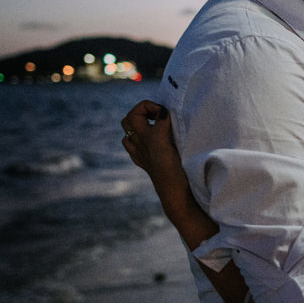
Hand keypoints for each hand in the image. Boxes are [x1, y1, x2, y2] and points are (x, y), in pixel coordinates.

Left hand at [120, 100, 193, 219]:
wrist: (175, 195)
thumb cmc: (171, 170)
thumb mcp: (164, 141)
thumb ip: (162, 124)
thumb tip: (164, 112)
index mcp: (144, 137)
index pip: (138, 111)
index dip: (152, 107)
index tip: (166, 114)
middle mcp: (140, 146)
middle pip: (128, 120)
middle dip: (141, 112)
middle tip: (160, 115)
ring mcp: (143, 157)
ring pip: (130, 136)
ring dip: (139, 128)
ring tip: (156, 127)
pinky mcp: (149, 166)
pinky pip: (136, 151)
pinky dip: (142, 143)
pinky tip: (154, 144)